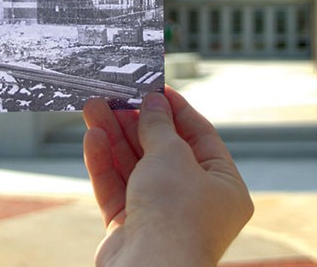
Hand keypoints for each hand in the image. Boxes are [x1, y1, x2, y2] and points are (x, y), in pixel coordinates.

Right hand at [83, 86, 253, 266]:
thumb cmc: (176, 214)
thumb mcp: (171, 155)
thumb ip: (159, 126)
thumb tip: (154, 102)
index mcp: (223, 186)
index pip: (200, 136)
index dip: (175, 109)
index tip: (152, 86)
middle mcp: (195, 202)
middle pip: (162, 151)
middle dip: (135, 121)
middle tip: (114, 95)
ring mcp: (162, 216)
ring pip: (134, 168)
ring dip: (114, 137)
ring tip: (93, 107)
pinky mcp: (131, 229)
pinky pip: (118, 189)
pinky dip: (104, 163)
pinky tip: (92, 136)